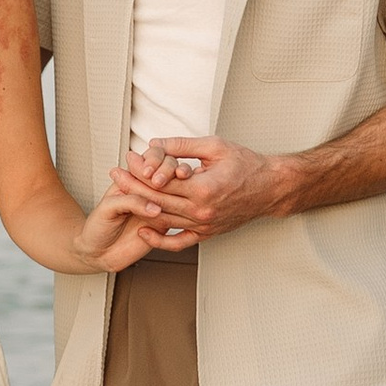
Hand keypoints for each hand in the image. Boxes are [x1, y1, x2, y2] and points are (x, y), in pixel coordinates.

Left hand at [75, 174, 173, 274]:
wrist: (97, 254)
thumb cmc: (97, 227)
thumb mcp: (108, 208)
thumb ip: (131, 202)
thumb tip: (155, 207)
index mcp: (131, 180)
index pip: (148, 164)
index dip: (154, 164)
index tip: (151, 173)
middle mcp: (146, 192)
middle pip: (166, 177)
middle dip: (167, 178)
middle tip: (157, 188)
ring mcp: (156, 208)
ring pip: (173, 198)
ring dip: (172, 201)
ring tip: (156, 212)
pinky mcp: (163, 225)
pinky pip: (174, 221)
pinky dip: (169, 222)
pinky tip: (149, 231)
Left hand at [119, 136, 286, 244]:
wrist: (270, 188)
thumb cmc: (247, 165)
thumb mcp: (215, 147)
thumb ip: (183, 145)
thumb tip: (156, 143)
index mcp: (203, 188)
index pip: (161, 181)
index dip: (140, 169)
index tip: (128, 159)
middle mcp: (202, 211)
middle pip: (157, 201)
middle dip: (132, 186)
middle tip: (116, 174)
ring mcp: (204, 225)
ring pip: (163, 220)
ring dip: (140, 208)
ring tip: (122, 195)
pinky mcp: (207, 233)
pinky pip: (179, 242)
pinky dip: (159, 240)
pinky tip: (144, 230)